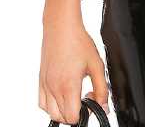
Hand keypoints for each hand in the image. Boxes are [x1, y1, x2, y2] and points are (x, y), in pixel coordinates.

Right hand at [40, 0, 109, 122]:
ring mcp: (45, 84)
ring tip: (73, 95)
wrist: (61, 26)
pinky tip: (61, 93)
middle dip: (75, 113)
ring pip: (51, 113)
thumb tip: (103, 106)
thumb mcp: (97, 65)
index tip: (90, 99)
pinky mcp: (40, 80)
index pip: (72, 118)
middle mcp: (54, 88)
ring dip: (63, 110)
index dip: (84, 113)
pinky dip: (51, 105)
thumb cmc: (79, 42)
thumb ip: (102, 88)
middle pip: (62, 118)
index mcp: (68, 85)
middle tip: (84, 96)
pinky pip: (42, 103)